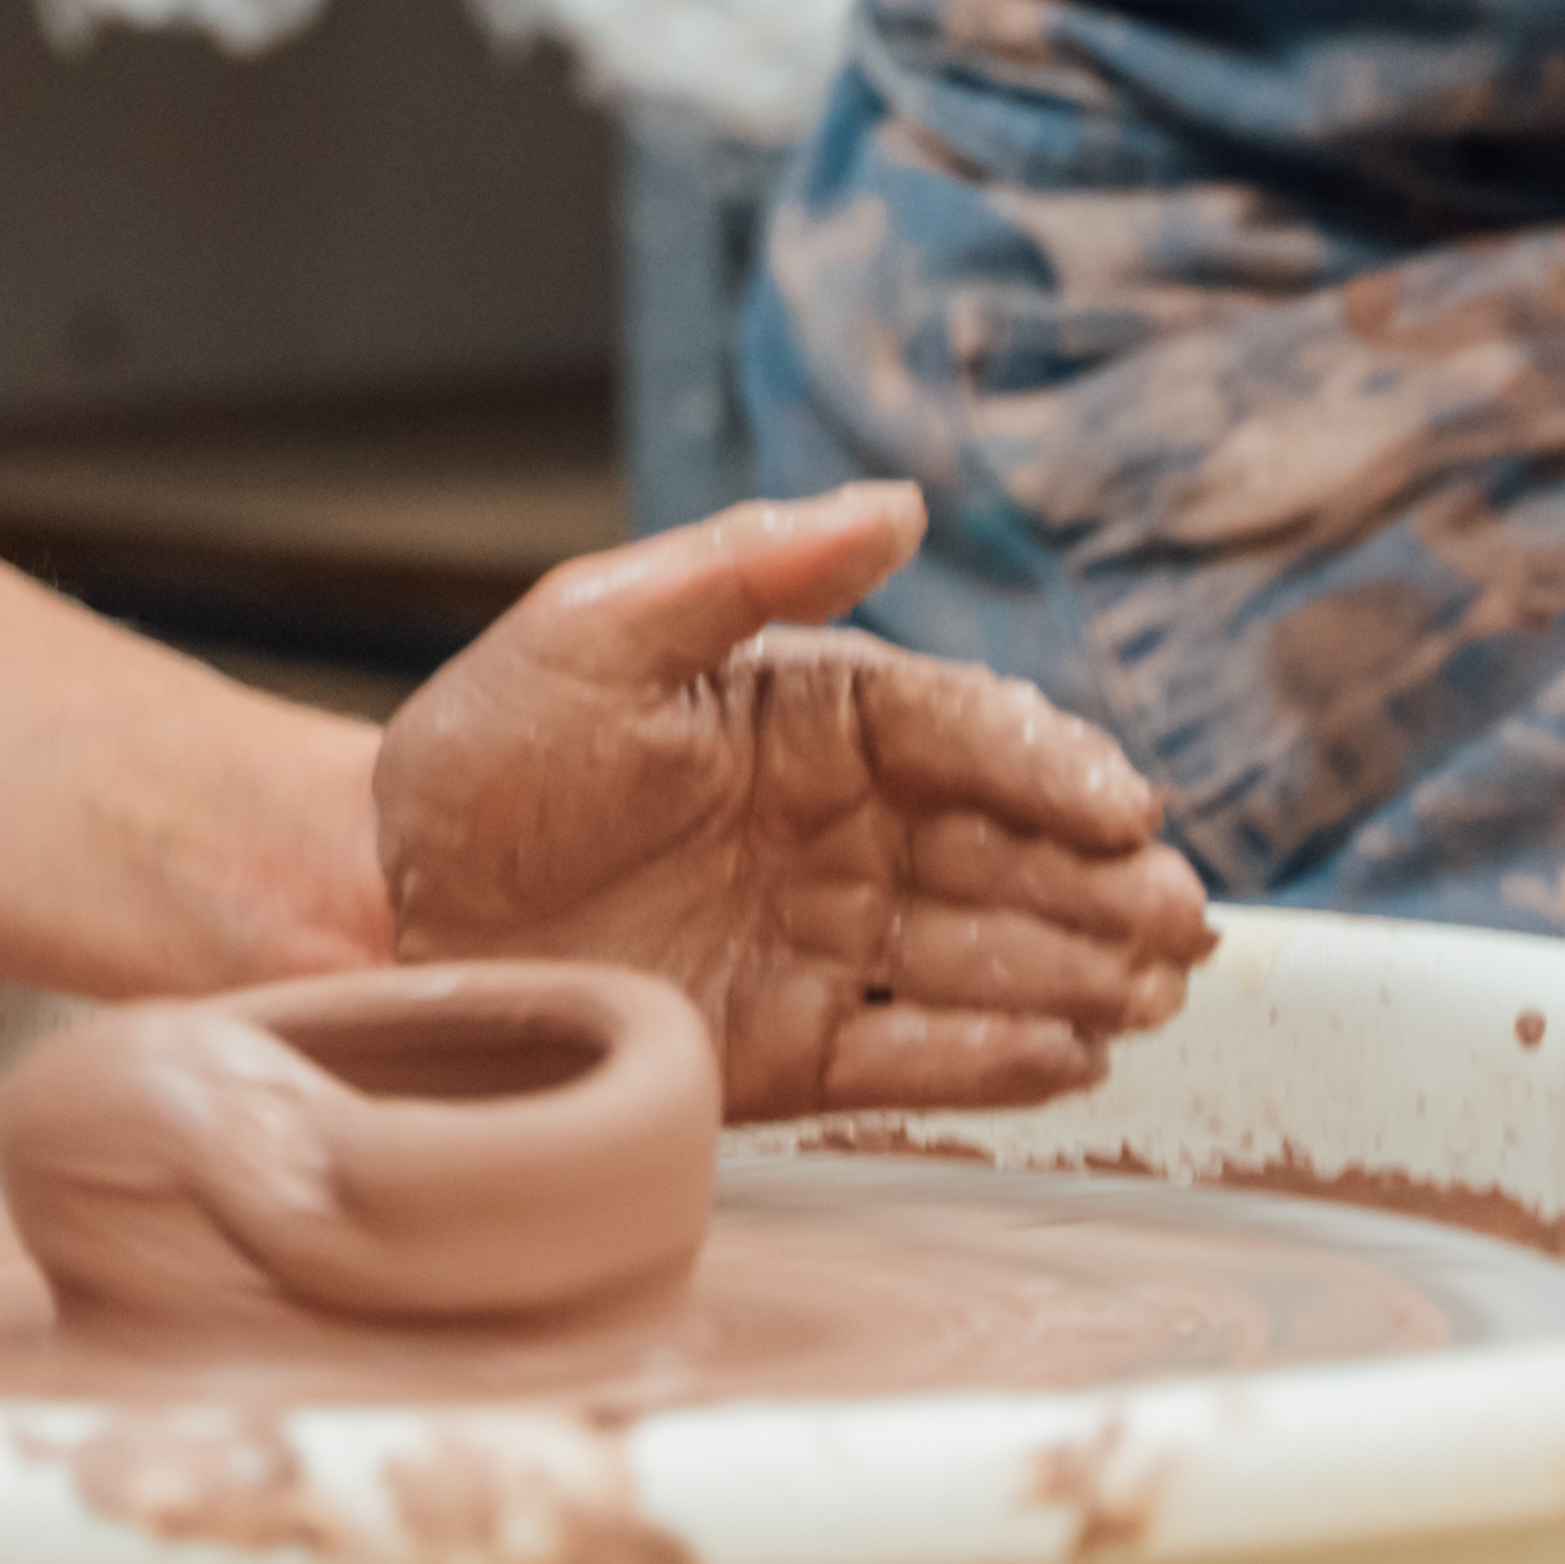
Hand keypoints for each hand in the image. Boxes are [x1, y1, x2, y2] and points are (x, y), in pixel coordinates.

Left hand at [370, 482, 1215, 1116]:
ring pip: (980, 951)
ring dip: (1075, 970)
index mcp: (812, 714)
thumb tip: (899, 504)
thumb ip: (749, 567)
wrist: (380, 900)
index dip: (1049, 766)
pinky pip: (909, 1051)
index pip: (962, 731)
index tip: (1122, 803)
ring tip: (1157, 994)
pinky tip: (1072, 1058)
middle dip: (1101, 885)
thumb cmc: (486, 748)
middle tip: (1184, 921)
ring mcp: (821, 939)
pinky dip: (993, 1058)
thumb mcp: (597, 625)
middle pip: (1002, 851)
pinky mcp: (786, 1045)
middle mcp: (839, 827)